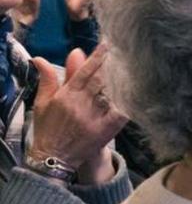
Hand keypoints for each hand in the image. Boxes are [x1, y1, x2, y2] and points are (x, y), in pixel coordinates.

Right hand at [29, 45, 127, 184]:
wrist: (53, 158)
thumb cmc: (48, 128)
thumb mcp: (43, 103)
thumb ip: (48, 79)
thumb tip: (42, 58)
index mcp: (66, 96)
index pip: (83, 72)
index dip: (96, 58)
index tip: (107, 45)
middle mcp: (80, 104)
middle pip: (100, 80)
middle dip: (112, 66)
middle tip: (125, 53)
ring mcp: (94, 118)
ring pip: (111, 94)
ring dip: (122, 81)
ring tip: (134, 68)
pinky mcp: (105, 130)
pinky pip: (120, 114)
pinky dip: (128, 103)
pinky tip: (138, 93)